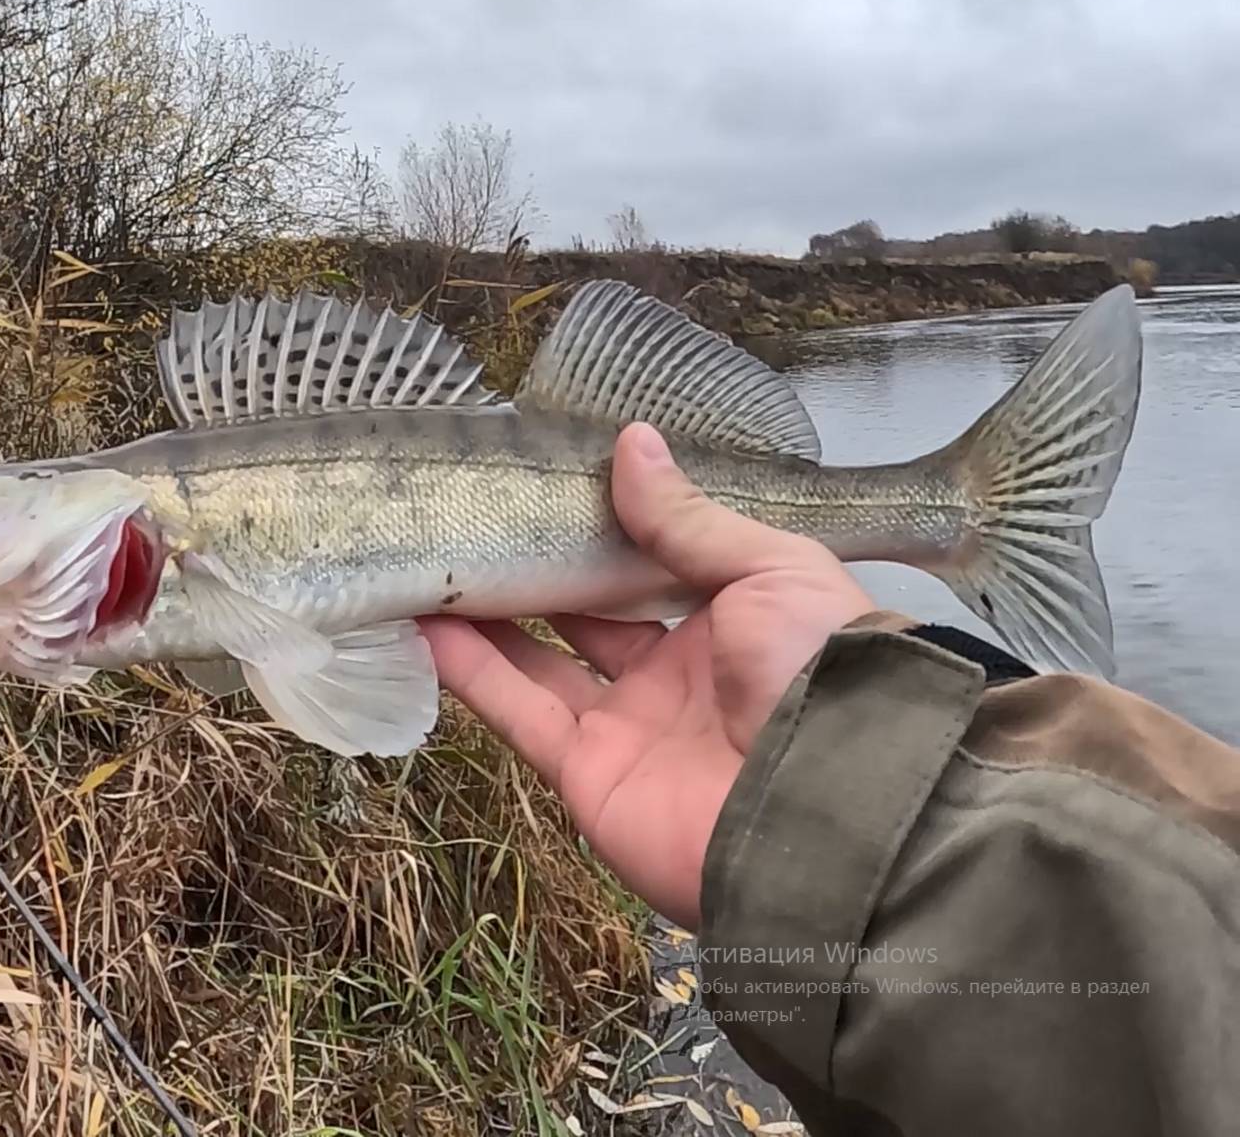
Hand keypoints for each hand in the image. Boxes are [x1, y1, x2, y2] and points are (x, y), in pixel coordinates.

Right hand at [419, 422, 875, 927]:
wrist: (825, 810)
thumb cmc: (818, 674)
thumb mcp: (771, 574)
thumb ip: (689, 520)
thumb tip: (631, 442)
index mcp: (731, 623)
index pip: (652, 568)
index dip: (603, 528)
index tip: (547, 479)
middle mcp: (674, 676)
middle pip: (586, 614)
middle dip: (535, 569)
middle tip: (475, 513)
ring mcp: (626, 726)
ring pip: (539, 660)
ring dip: (487, 615)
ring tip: (431, 557)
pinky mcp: (585, 773)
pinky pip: (519, 712)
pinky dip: (472, 672)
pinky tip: (426, 623)